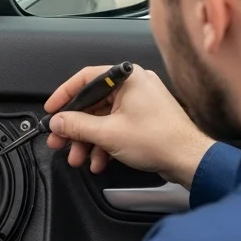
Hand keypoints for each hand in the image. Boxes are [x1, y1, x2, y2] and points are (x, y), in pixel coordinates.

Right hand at [45, 65, 215, 187]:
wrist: (188, 159)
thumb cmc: (159, 140)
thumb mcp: (108, 133)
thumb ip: (77, 125)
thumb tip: (58, 121)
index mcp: (127, 78)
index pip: (86, 79)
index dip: (64, 95)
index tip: (52, 110)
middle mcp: (134, 86)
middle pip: (93, 103)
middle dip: (75, 128)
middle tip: (60, 141)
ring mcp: (140, 103)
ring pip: (103, 119)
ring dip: (88, 141)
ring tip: (79, 158)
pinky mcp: (145, 120)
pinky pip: (116, 127)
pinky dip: (105, 144)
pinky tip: (99, 161)